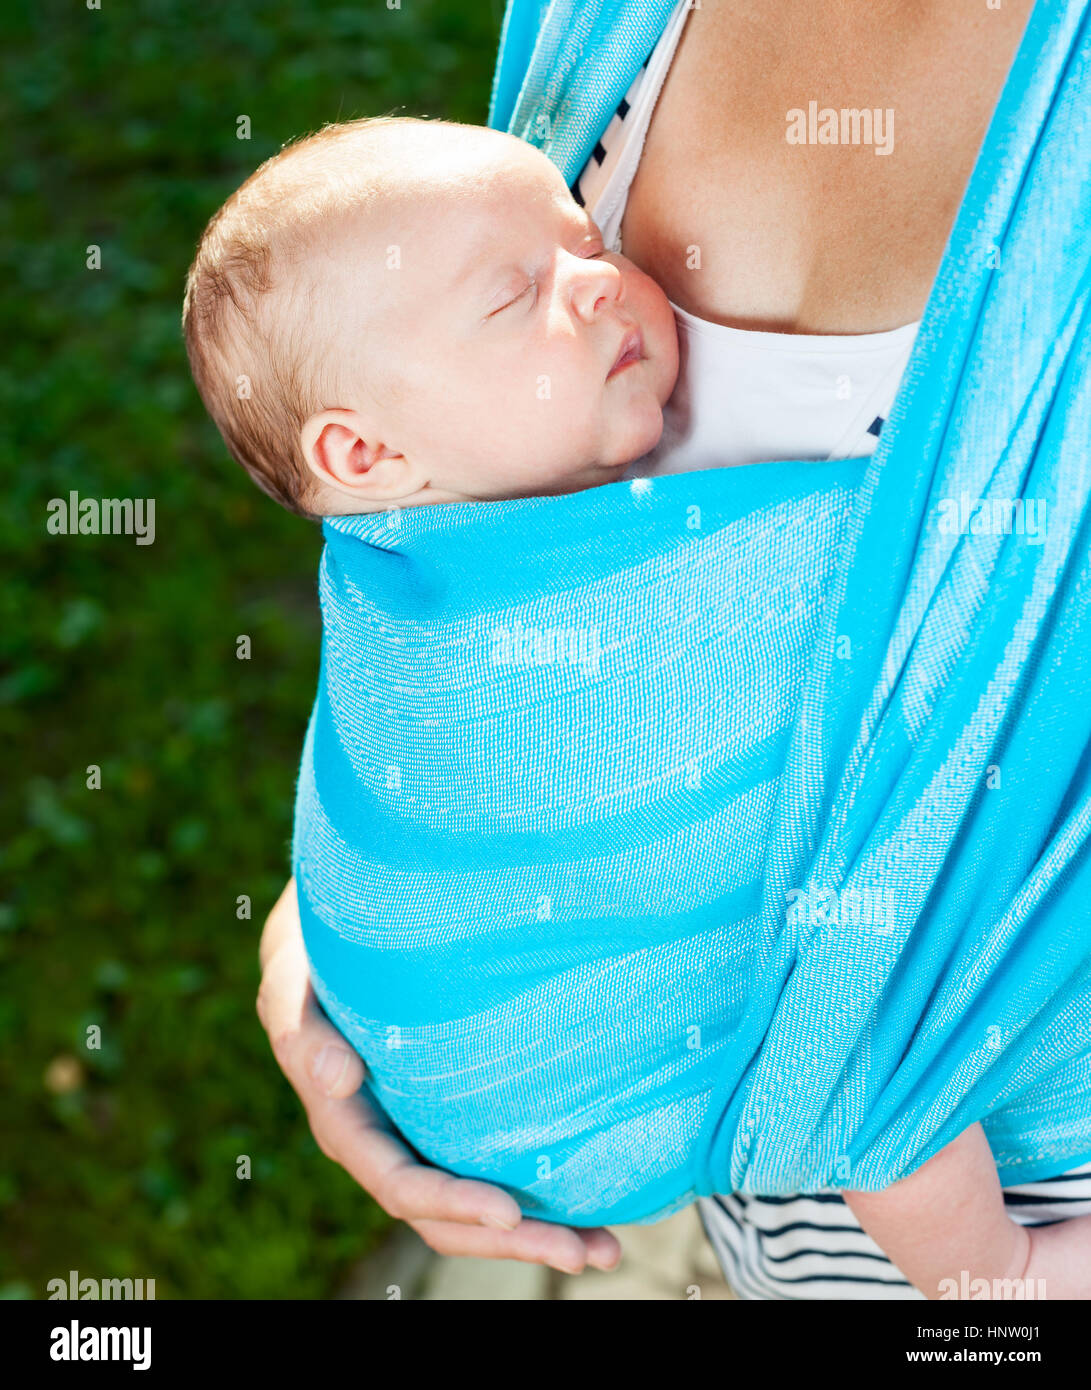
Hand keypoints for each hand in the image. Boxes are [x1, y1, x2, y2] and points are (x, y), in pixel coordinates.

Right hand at [256, 878, 621, 1275]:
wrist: (333, 931)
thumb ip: (302, 1029)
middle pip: (448, 1218)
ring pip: (476, 1206)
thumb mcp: (293, 977)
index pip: (400, 1184)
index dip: (453, 1204)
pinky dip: (539, 1192)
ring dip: (539, 1233)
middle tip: (590, 1252)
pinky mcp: (450, 1115)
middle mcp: (386, 1143)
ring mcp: (421, 1135)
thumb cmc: (314, 949)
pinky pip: (492, 1165)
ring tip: (606, 1248)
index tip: (510, 1211)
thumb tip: (337, 1081)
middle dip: (517, 1241)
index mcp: (345, 1123)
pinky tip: (595, 1197)